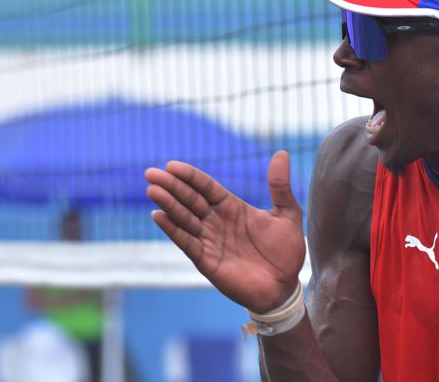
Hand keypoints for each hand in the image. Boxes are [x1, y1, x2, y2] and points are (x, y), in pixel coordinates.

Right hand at [144, 151, 305, 312]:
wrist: (285, 286)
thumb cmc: (286, 250)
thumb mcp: (287, 213)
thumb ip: (280, 186)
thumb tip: (282, 152)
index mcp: (233, 207)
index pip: (206, 187)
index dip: (189, 176)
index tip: (171, 165)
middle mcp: (217, 221)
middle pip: (190, 199)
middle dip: (171, 186)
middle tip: (151, 173)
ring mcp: (210, 240)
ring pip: (184, 218)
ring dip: (168, 204)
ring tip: (152, 190)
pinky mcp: (206, 260)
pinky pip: (186, 242)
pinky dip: (172, 230)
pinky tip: (158, 216)